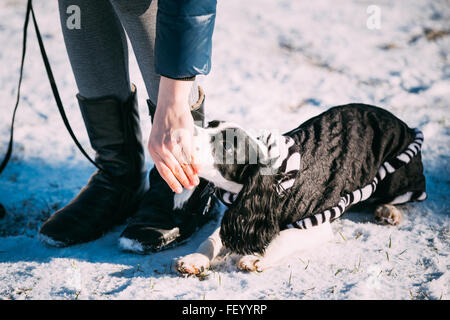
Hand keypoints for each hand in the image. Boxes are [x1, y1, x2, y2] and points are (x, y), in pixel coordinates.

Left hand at [148, 77, 199, 192]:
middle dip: (183, 180)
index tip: (178, 190)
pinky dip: (195, 164)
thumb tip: (178, 167)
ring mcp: (172, 145)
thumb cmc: (167, 121)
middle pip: (174, 169)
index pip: (163, 171)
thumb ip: (166, 152)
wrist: (170, 104)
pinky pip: (190, 156)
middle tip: (190, 187)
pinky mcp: (182, 140)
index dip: (171, 181)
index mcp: (153, 149)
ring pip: (183, 164)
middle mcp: (161, 149)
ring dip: (190, 174)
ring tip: (196, 181)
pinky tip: (199, 170)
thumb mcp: (161, 138)